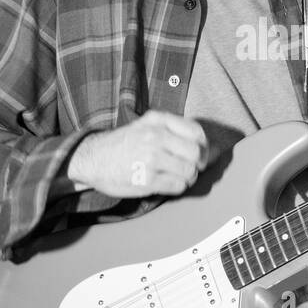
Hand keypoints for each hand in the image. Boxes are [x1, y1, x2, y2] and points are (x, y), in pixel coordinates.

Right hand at [67, 109, 210, 197]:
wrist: (91, 158)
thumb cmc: (123, 143)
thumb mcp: (147, 126)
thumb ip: (178, 133)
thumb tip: (215, 150)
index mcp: (157, 120)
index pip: (196, 132)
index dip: (203, 146)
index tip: (198, 153)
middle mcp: (155, 136)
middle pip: (196, 153)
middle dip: (197, 164)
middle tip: (189, 167)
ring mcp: (151, 158)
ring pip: (189, 171)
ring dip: (187, 177)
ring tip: (175, 176)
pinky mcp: (146, 179)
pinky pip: (177, 186)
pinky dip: (177, 187)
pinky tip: (166, 182)